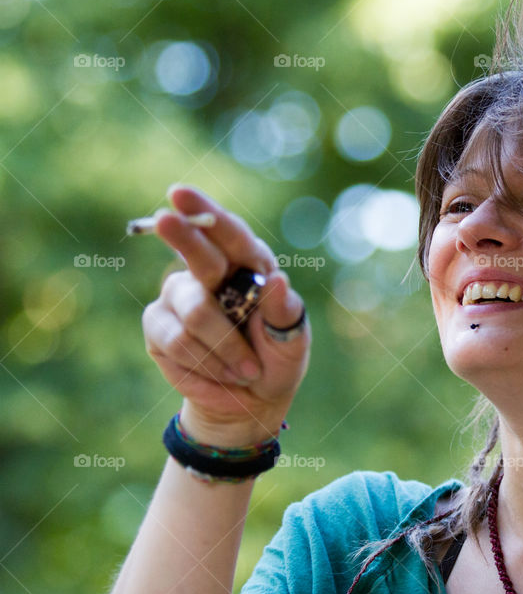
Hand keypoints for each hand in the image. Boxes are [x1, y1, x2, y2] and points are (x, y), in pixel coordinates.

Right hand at [142, 185, 310, 444]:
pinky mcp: (158, 327)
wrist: (251, 399)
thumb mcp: (292, 340)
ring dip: (224, 351)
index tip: (179, 194)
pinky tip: (220, 377)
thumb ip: (285, 312)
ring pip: (193, 313)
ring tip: (246, 371)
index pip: (228, 233)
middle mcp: (210, 273)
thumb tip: (277, 279)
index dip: (204, 211)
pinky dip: (205, 367)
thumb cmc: (277, 358)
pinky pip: (175, 342)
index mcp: (249, 264)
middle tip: (165, 218)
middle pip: (193, 251)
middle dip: (181, 236)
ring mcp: (179, 297)